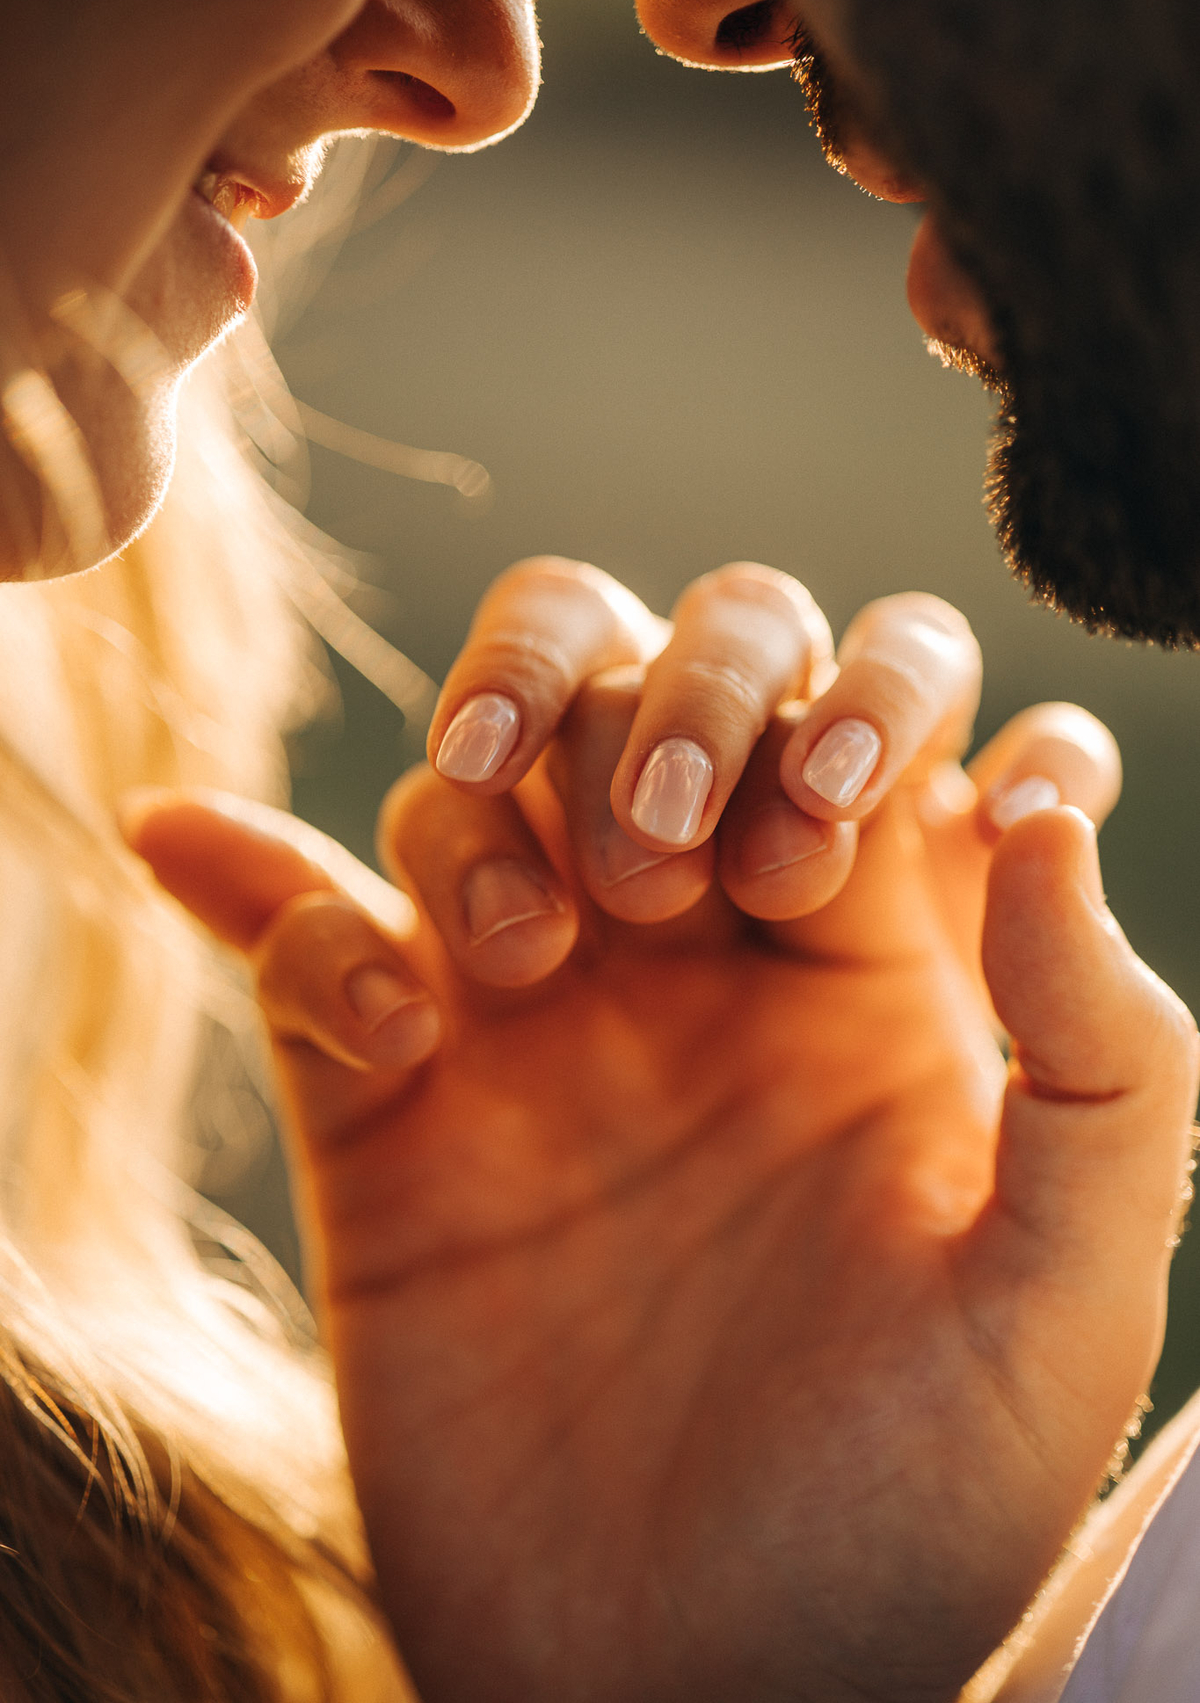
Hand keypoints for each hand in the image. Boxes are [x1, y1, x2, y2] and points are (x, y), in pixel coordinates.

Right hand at [124, 567, 1197, 1702]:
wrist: (699, 1695)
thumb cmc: (909, 1513)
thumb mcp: (1064, 1295)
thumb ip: (1106, 1051)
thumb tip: (1048, 801)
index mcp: (873, 958)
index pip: (854, 696)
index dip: (839, 703)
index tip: (814, 858)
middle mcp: (697, 953)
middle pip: (645, 670)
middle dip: (645, 700)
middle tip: (656, 863)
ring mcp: (531, 1016)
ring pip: (473, 778)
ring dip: (481, 820)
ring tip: (523, 967)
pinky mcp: (384, 1102)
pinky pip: (306, 933)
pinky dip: (285, 910)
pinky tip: (342, 993)